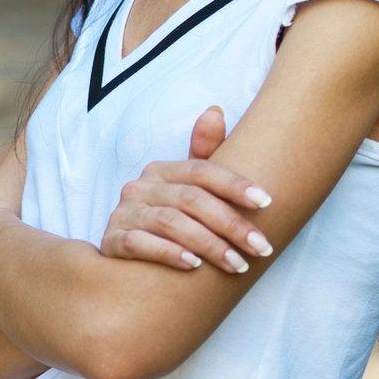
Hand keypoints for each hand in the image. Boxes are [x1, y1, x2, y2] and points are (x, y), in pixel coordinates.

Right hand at [100, 106, 272, 273]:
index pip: (201, 171)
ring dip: (208, 245)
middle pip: (190, 199)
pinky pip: (139, 244)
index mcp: (161, 171)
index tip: (267, 203)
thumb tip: (215, 112)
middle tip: (261, 247)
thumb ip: (204, 155)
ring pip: (169, 222)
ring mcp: (123, 214)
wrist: (127, 260)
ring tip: (237, 264)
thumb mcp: (187, 189)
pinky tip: (193, 266)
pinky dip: (167, 253)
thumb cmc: (169, 220)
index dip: (234, 185)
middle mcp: (139, 187)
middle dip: (231, 224)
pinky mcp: (110, 241)